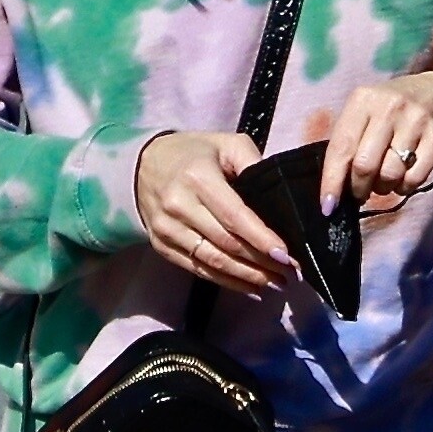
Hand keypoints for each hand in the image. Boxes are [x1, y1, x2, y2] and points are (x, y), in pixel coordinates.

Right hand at [135, 131, 294, 296]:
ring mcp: (167, 229)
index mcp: (198, 178)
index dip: (261, 240)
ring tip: (275, 283)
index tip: (286, 256)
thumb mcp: (226, 144)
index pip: (235, 217)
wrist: (141, 166)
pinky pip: (198, 269)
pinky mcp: (162, 246)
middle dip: (262, 262)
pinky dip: (226, 282)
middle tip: (290, 274)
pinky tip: (250, 287)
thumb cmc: (193, 154)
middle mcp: (179, 206)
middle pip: (227, 243)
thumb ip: (252, 163)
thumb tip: (280, 197)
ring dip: (247, 277)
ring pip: (213, 261)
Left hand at [320, 70, 432, 213]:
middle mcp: (389, 106)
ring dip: (384, 188)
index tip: (328, 206)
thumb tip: (334, 191)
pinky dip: (406, 187)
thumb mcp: (367, 113)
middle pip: (364, 166)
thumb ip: (349, 144)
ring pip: (390, 175)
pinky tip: (405, 177)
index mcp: (363, 99)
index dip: (332, 182)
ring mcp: (416, 119)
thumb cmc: (394, 111)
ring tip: (386, 179)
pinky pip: (414, 178)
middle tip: (361, 191)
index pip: (341, 148)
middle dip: (359, 188)